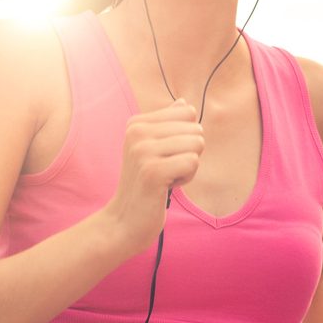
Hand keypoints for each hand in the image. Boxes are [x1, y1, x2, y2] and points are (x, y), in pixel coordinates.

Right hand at [104, 98, 203, 253]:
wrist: (125, 220)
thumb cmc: (146, 184)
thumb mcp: (154, 149)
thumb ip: (169, 125)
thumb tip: (184, 103)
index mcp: (137, 123)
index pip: (187, 112)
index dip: (186, 137)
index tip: (166, 155)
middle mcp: (137, 132)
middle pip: (196, 129)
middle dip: (190, 153)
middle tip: (166, 170)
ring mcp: (143, 150)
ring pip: (197, 144)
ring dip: (189, 166)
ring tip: (166, 177)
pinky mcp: (152, 171)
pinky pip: (193, 162)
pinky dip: (187, 178)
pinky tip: (167, 186)